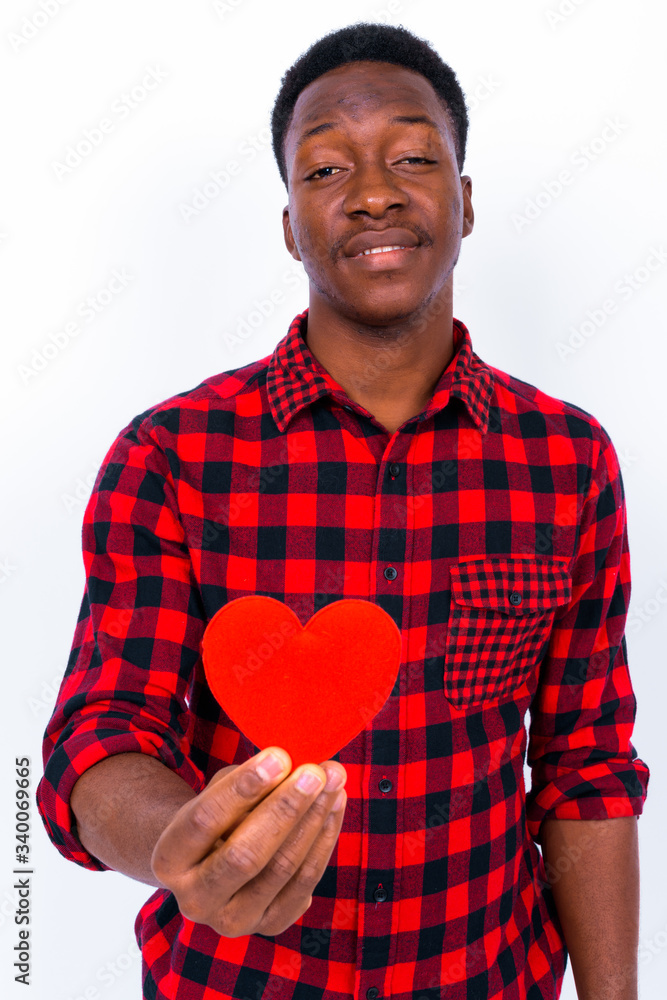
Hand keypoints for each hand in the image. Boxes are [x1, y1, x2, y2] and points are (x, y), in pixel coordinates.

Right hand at [150, 747, 346, 936]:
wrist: (212, 865)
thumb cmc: (218, 817)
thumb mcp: (218, 793)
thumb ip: (248, 782)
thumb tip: (294, 766)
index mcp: (169, 860)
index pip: (205, 820)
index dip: (244, 787)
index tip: (279, 756)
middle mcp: (195, 899)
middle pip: (245, 854)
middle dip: (286, 808)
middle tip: (315, 773)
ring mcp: (233, 920)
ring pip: (282, 869)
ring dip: (314, 820)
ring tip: (334, 782)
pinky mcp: (270, 925)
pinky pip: (305, 883)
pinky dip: (324, 840)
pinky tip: (335, 806)